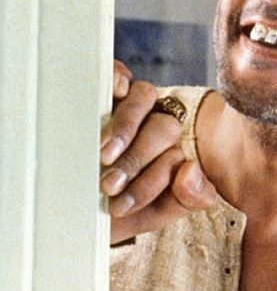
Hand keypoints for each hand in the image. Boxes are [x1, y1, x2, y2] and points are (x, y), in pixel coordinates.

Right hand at [100, 60, 215, 244]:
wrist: (71, 215)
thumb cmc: (115, 212)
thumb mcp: (153, 214)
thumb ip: (188, 197)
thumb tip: (191, 168)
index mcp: (170, 154)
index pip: (174, 157)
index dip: (151, 181)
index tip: (122, 205)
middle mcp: (155, 128)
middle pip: (163, 128)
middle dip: (136, 160)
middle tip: (109, 184)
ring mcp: (130, 108)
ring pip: (145, 97)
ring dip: (126, 127)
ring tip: (103, 155)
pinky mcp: (104, 94)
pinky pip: (120, 75)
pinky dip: (119, 77)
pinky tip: (115, 90)